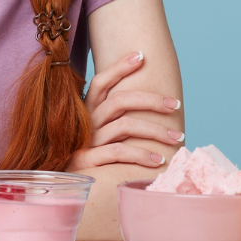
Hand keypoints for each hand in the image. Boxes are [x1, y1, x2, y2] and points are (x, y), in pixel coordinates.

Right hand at [65, 50, 183, 171]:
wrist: (63, 184)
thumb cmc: (87, 156)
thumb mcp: (95, 133)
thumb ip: (114, 118)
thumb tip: (150, 107)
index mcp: (86, 110)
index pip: (100, 82)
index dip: (119, 67)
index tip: (142, 56)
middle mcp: (85, 122)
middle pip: (120, 101)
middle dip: (152, 100)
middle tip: (176, 105)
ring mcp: (86, 141)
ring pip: (125, 126)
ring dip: (156, 131)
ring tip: (177, 138)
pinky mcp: (88, 161)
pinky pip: (119, 152)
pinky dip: (142, 155)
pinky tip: (159, 160)